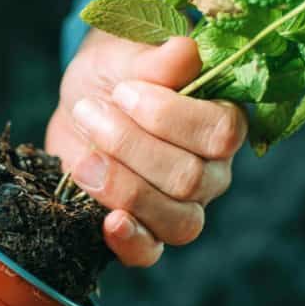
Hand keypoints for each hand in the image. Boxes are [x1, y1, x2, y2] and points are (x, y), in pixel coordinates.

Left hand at [46, 29, 247, 266]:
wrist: (83, 104)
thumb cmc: (114, 75)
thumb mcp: (124, 56)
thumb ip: (154, 60)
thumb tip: (185, 52)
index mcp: (222, 122)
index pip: (220, 132)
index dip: (168, 115)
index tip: (122, 91)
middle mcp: (213, 171)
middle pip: (190, 178)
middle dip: (130, 145)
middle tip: (89, 112)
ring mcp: (183, 207)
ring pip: (179, 220)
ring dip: (124, 189)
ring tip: (85, 159)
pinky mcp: (145, 231)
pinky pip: (151, 253)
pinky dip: (131, 242)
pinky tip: (108, 222)